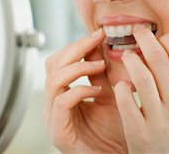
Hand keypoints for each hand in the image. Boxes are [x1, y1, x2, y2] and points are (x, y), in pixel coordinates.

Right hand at [43, 29, 127, 152]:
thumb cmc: (117, 134)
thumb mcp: (111, 94)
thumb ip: (102, 73)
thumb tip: (100, 44)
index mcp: (64, 94)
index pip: (60, 60)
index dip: (78, 44)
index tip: (99, 33)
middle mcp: (54, 104)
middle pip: (52, 64)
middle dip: (76, 48)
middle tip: (97, 39)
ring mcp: (53, 118)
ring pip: (53, 80)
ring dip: (78, 66)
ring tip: (99, 65)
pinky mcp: (58, 132)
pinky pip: (61, 101)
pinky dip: (79, 90)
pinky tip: (97, 90)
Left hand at [114, 26, 168, 152]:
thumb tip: (165, 45)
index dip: (168, 40)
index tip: (158, 35)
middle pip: (159, 59)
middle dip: (145, 38)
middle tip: (136, 30)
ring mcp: (160, 120)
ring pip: (141, 76)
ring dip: (130, 60)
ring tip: (126, 56)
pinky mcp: (139, 133)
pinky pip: (125, 99)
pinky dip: (120, 87)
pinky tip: (121, 86)